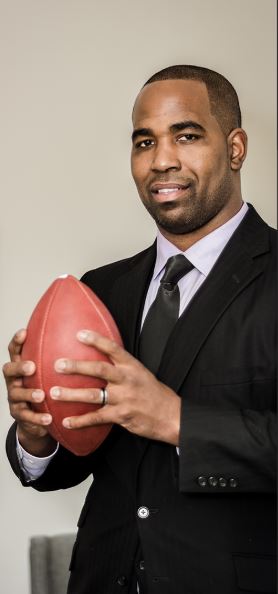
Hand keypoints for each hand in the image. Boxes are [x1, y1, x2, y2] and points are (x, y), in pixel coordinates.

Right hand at [2, 329, 55, 455]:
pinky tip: (48, 419)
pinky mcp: (19, 415)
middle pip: (9, 370)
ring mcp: (14, 398)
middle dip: (19, 367)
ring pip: (16, 394)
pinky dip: (37, 418)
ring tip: (40, 395)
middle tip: (31, 367)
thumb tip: (81, 335)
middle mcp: (14, 380)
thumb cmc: (45, 388)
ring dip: (28, 393)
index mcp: (21, 367)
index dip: (17, 342)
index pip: (15, 351)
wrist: (35, 418)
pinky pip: (26, 417)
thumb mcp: (48, 373)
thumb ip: (57, 359)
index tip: (24, 332)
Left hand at [51, 330, 180, 445]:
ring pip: (93, 395)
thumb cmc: (153, 393)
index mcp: (132, 366)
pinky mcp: (121, 416)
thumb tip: (102, 353)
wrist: (171, 416)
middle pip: (99, 370)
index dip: (96, 340)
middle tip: (58, 364)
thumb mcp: (141, 373)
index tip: (79, 334)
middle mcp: (127, 380)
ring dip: (71, 394)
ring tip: (54, 393)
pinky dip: (80, 421)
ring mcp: (124, 399)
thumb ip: (122, 365)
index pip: (113, 349)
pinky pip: (96, 418)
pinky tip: (66, 421)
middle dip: (77, 367)